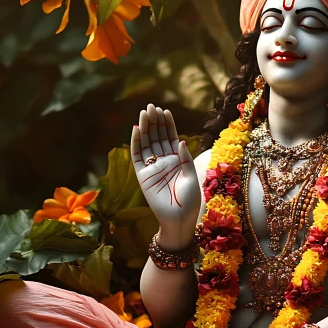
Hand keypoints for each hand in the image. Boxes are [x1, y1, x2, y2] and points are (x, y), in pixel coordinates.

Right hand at [131, 104, 200, 248]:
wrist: (179, 220)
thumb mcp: (191, 177)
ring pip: (147, 143)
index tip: (165, 111)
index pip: (170, 138)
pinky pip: (137, 156)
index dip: (167, 125)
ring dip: (145, 128)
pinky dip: (136, 143)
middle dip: (155, 122)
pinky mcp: (142, 175)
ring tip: (145, 112)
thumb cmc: (189, 202)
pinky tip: (136, 129)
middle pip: (157, 137)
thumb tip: (179, 141)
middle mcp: (163, 162)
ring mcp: (152, 168)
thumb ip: (185, 159)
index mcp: (177, 161)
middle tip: (152, 106)